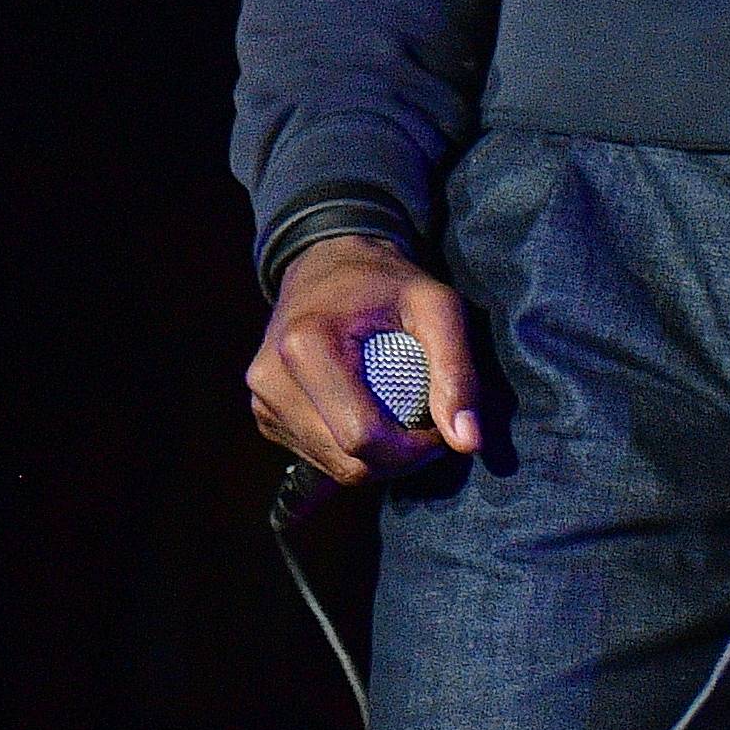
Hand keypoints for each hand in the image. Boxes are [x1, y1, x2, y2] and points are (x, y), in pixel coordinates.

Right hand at [245, 234, 483, 484]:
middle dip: (399, 460)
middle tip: (426, 426)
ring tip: (400, 419)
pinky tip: (370, 418)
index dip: (413, 449)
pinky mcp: (264, 413)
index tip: (438, 424)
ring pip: (335, 469)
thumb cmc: (386, 282)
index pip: (362, 437)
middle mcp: (271, 376)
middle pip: (348, 462)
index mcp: (305, 345)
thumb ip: (457, 371)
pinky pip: (319, 460)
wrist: (326, 260)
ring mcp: (262, 398)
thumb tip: (467, 443)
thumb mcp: (436, 306)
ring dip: (379, 460)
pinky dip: (353, 453)